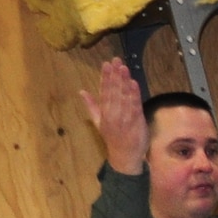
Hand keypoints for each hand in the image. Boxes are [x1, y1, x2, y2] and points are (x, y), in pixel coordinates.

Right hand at [80, 58, 149, 175]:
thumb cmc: (113, 138)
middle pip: (114, 92)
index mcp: (104, 113)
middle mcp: (113, 114)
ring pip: (123, 97)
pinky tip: (134, 83)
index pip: (104, 92)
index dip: (105, 77)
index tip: (106, 64)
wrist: (124, 157)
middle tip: (116, 60)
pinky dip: (134, 95)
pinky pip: (134, 106)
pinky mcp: (136, 122)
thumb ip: (91, 106)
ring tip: (124, 67)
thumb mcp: (99, 123)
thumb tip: (81, 91)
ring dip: (124, 81)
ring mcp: (124, 118)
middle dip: (115, 75)